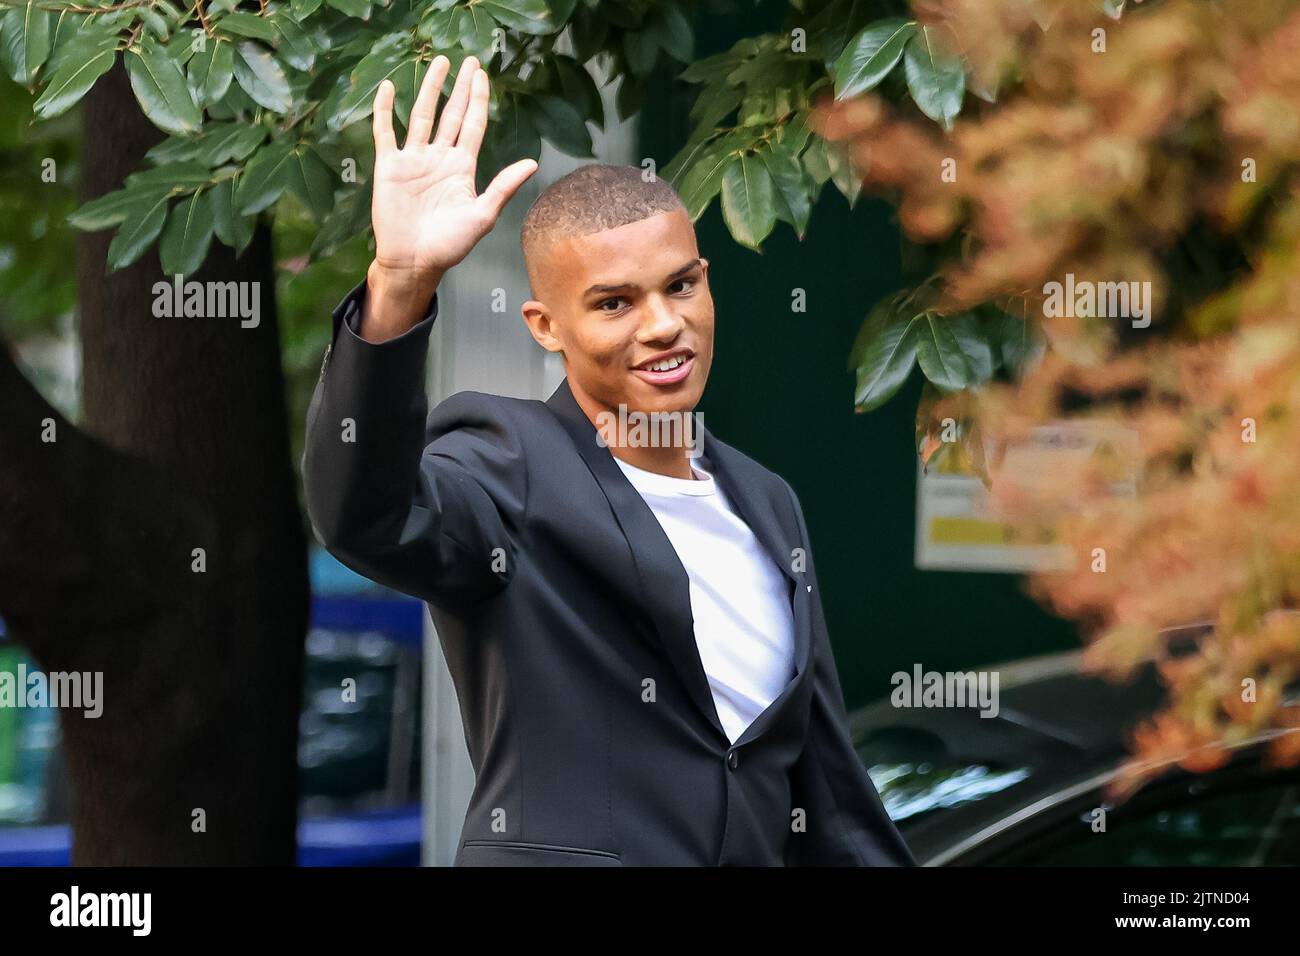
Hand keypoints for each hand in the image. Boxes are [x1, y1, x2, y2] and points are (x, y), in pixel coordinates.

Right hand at [362, 55, 537, 339]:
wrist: (414, 262)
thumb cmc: (450, 245)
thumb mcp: (482, 215)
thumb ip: (504, 187)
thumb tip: (533, 163)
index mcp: (462, 168)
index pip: (472, 125)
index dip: (477, 100)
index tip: (482, 75)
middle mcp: (439, 159)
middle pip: (451, 114)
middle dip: (460, 87)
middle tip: (467, 60)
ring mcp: (413, 160)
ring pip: (422, 116)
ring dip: (429, 90)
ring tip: (436, 63)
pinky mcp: (389, 167)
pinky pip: (386, 132)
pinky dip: (385, 110)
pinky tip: (389, 87)